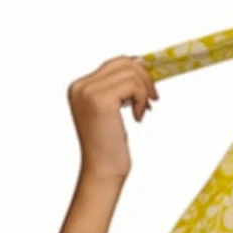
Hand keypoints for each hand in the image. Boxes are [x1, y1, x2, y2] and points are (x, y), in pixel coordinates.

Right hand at [66, 56, 158, 181]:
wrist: (102, 169)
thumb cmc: (109, 145)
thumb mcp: (111, 112)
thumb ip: (118, 90)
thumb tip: (140, 66)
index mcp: (80, 87)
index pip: (114, 63)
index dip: (137, 72)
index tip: (148, 88)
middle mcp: (80, 86)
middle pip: (123, 62)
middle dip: (144, 78)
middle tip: (153, 98)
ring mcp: (88, 92)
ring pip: (130, 72)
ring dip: (144, 91)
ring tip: (143, 110)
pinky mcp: (100, 100)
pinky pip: (133, 85)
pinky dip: (142, 99)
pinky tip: (138, 116)